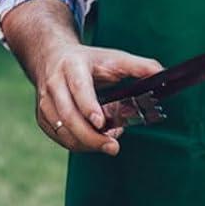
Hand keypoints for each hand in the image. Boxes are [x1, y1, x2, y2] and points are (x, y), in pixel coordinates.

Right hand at [34, 43, 162, 155]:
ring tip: (108, 142)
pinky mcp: (42, 118)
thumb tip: (162, 73)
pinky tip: (95, 139)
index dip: (89, 107)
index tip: (101, 123)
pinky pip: (60, 138)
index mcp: (72, 66)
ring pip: (63, 132)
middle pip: (69, 116)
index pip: (79, 89)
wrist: (51, 58)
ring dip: (87, 143)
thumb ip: (139, 66)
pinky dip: (79, 144)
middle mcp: (54, 85)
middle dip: (91, 136)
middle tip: (113, 147)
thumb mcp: (113, 58)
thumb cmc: (88, 61)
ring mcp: (45, 103)